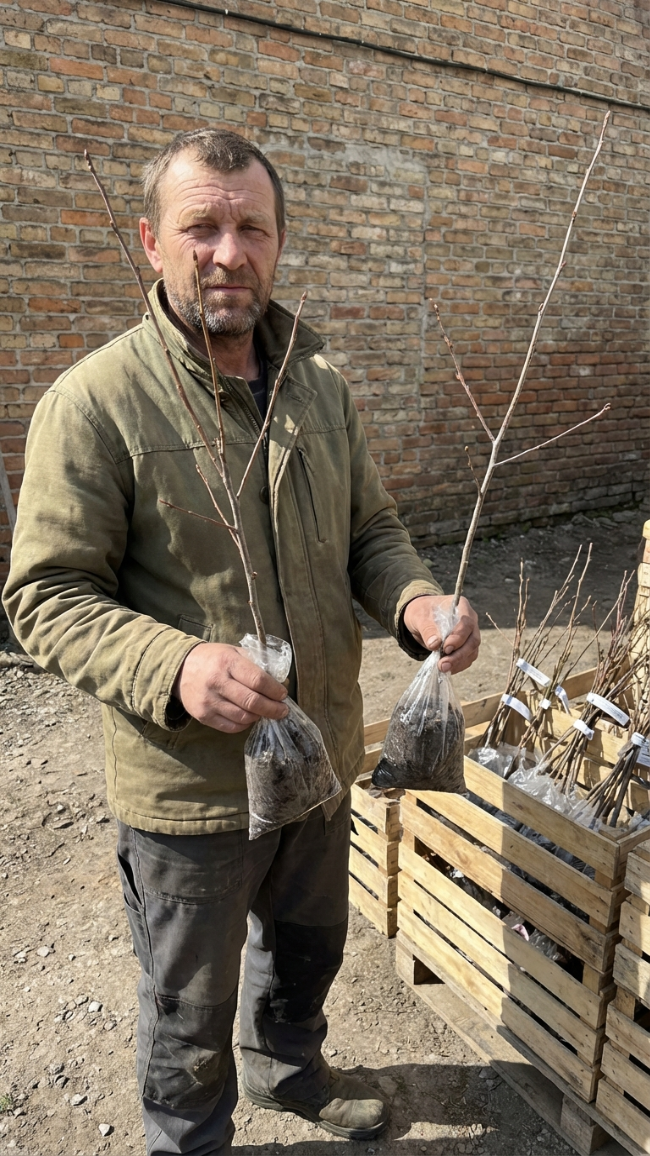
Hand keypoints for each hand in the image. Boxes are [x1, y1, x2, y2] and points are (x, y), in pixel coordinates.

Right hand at [174, 643, 288, 732]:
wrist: (181, 669)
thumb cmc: (213, 659)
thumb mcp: (234, 652)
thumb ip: (257, 664)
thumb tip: (281, 681)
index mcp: (228, 662)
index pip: (257, 680)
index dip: (274, 690)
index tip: (283, 694)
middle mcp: (217, 682)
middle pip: (252, 702)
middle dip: (273, 708)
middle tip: (282, 710)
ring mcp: (209, 701)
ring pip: (243, 717)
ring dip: (259, 716)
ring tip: (266, 712)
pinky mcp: (203, 716)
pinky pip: (231, 727)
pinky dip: (245, 724)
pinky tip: (250, 717)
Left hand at [403, 594, 479, 673]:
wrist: (421, 618)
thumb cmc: (422, 612)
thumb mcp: (419, 617)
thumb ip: (427, 629)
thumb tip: (435, 645)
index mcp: (461, 607)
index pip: (467, 623)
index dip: (459, 637)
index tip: (446, 648)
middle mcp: (470, 621)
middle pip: (473, 640)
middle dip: (459, 655)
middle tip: (443, 664)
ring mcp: (470, 635)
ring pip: (472, 651)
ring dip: (458, 662)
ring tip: (442, 668)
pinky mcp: (467, 647)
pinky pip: (467, 659)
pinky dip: (457, 665)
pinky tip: (446, 669)